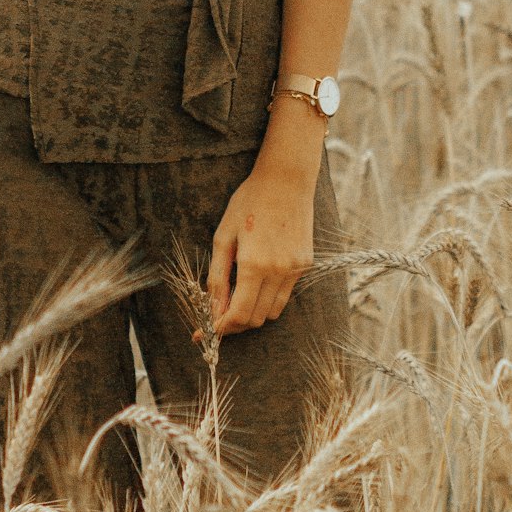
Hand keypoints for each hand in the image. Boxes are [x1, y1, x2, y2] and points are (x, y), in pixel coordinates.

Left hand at [196, 165, 315, 338]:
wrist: (286, 180)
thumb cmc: (249, 203)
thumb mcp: (223, 236)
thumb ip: (218, 276)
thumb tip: (214, 309)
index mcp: (254, 264)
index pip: (240, 314)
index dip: (221, 327)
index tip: (206, 330)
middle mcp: (278, 271)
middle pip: (256, 319)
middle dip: (235, 324)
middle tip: (217, 317)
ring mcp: (295, 269)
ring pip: (273, 312)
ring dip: (253, 313)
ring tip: (235, 300)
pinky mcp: (305, 265)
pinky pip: (284, 294)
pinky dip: (268, 298)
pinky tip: (255, 283)